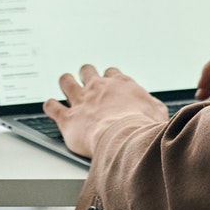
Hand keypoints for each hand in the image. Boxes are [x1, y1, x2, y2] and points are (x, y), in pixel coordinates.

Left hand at [43, 64, 168, 157]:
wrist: (124, 138)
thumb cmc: (143, 127)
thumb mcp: (159, 113)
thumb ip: (154, 108)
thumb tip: (158, 112)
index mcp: (121, 85)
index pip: (112, 73)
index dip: (110, 77)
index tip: (110, 82)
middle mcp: (99, 88)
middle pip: (87, 71)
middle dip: (86, 73)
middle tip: (86, 78)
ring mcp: (81, 101)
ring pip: (67, 82)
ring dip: (66, 82)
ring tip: (65, 82)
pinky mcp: (68, 118)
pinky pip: (53, 107)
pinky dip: (50, 106)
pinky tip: (50, 106)